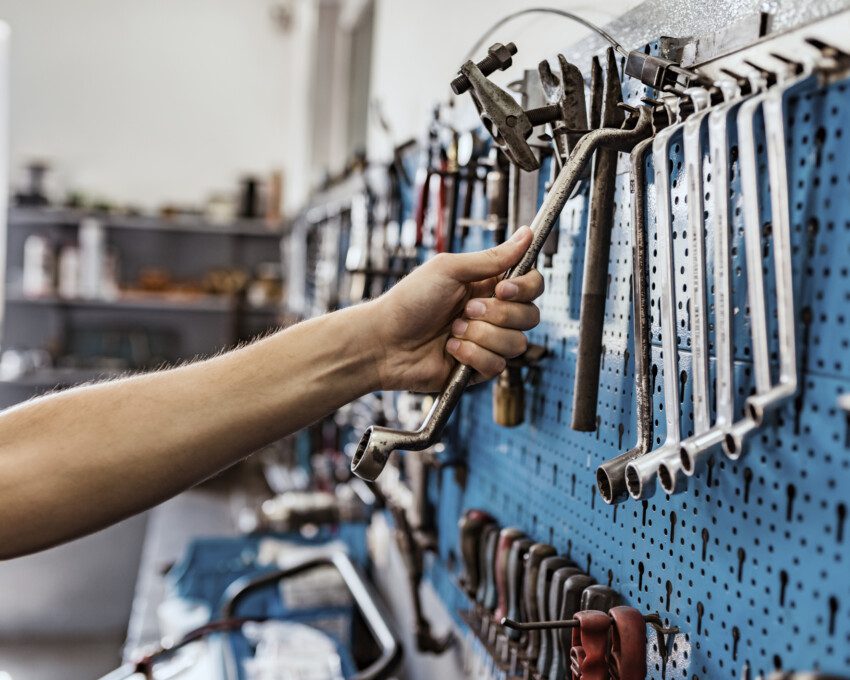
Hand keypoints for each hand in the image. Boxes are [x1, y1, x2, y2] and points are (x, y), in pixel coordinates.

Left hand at [373, 226, 543, 391]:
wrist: (384, 341)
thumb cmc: (409, 301)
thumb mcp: (449, 269)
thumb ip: (492, 257)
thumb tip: (526, 234)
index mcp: (488, 286)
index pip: (532, 285)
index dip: (525, 288)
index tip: (504, 289)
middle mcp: (492, 314)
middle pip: (530, 316)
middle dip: (498, 314)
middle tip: (465, 310)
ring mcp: (487, 342)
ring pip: (516, 343)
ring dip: (481, 335)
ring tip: (453, 330)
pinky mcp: (478, 368)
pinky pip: (497, 365)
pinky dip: (472, 355)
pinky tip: (450, 350)